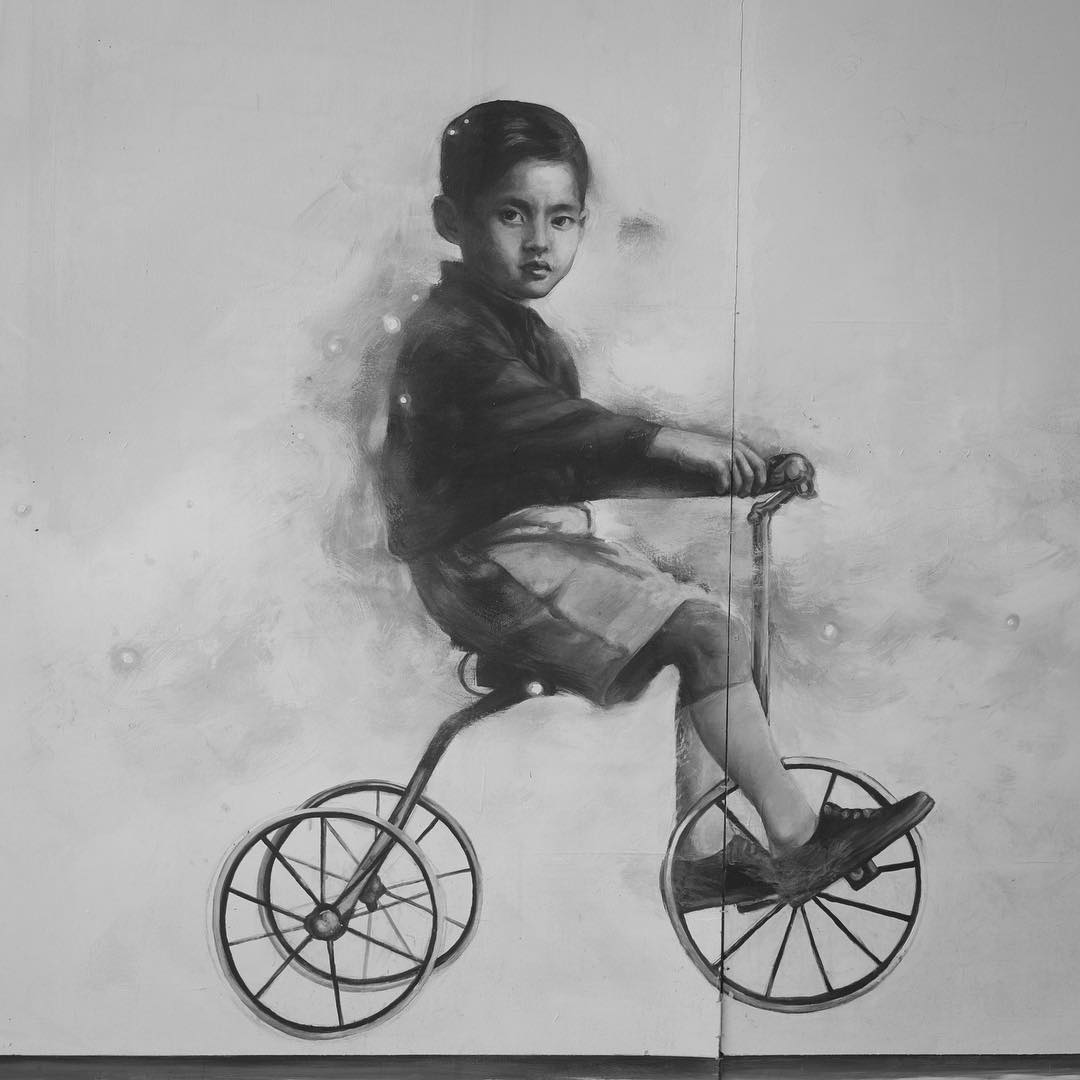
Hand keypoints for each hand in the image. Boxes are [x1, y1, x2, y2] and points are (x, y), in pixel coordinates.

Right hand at [646, 428, 766, 495]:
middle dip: (750, 488)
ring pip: (741, 480)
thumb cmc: (700, 449)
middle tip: (743, 495)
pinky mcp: (716, 462)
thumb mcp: (722, 450)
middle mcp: (737, 449)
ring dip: (736, 490)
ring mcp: (727, 455)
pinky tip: (717, 488)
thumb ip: (735, 460)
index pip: (760, 464)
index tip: (756, 489)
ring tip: (729, 492)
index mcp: (740, 446)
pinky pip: (726, 482)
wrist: (680, 443)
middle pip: (753, 474)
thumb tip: (746, 479)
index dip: (761, 479)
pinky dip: (722, 488)